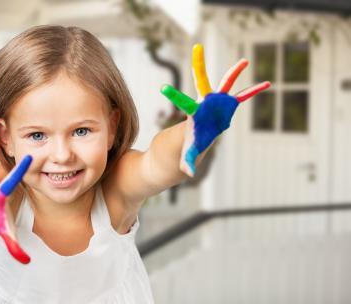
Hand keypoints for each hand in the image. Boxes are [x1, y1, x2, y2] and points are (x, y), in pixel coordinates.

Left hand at [161, 44, 270, 176]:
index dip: (175, 96)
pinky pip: (243, 98)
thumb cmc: (184, 149)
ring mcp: (217, 104)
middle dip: (199, 65)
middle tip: (197, 47)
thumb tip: (188, 173)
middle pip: (202, 82)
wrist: (191, 146)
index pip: (183, 103)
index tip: (163, 87)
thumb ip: (188, 162)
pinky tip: (266, 83)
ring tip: (244, 60)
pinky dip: (253, 92)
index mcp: (193, 115)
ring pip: (225, 85)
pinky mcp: (228, 107)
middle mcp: (204, 105)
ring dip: (234, 73)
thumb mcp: (187, 156)